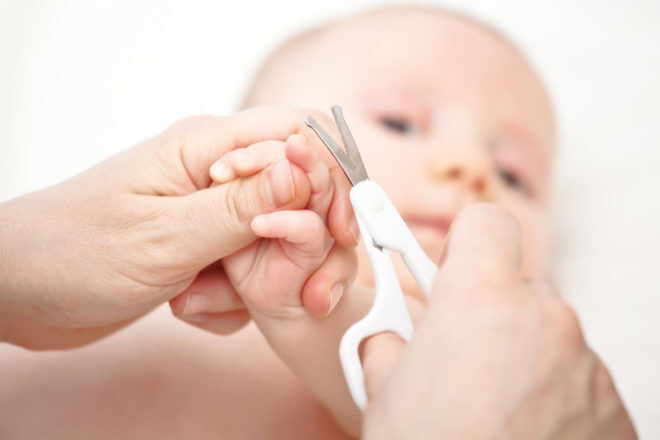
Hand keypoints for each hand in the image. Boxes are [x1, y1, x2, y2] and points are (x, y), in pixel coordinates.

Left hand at [0, 107, 356, 348]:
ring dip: (258, 282)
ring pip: (278, 241)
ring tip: (200, 300)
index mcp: (206, 148)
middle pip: (299, 193)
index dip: (332, 175)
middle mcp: (217, 174)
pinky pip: (250, 271)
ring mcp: (213, 213)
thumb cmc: (72, 252)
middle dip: (306, 245)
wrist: (20, 292)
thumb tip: (306, 172)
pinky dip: (232, 300)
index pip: (298, 133)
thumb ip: (241, 207)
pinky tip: (188, 306)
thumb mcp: (164, 236)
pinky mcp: (207, 247)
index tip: (339, 228)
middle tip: (302, 291)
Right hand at [361, 204, 636, 439]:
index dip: (465, 244)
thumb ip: (392, 341)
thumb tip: (394, 338)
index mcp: (481, 297)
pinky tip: (523, 436)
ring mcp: (588, 367)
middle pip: (519, 289)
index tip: (449, 269)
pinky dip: (554, 401)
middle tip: (460, 361)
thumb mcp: (380, 389)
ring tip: (491, 414)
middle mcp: (547, 319)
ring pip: (550, 340)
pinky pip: (578, 385)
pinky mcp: (616, 412)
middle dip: (491, 316)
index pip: (486, 224)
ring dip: (523, 362)